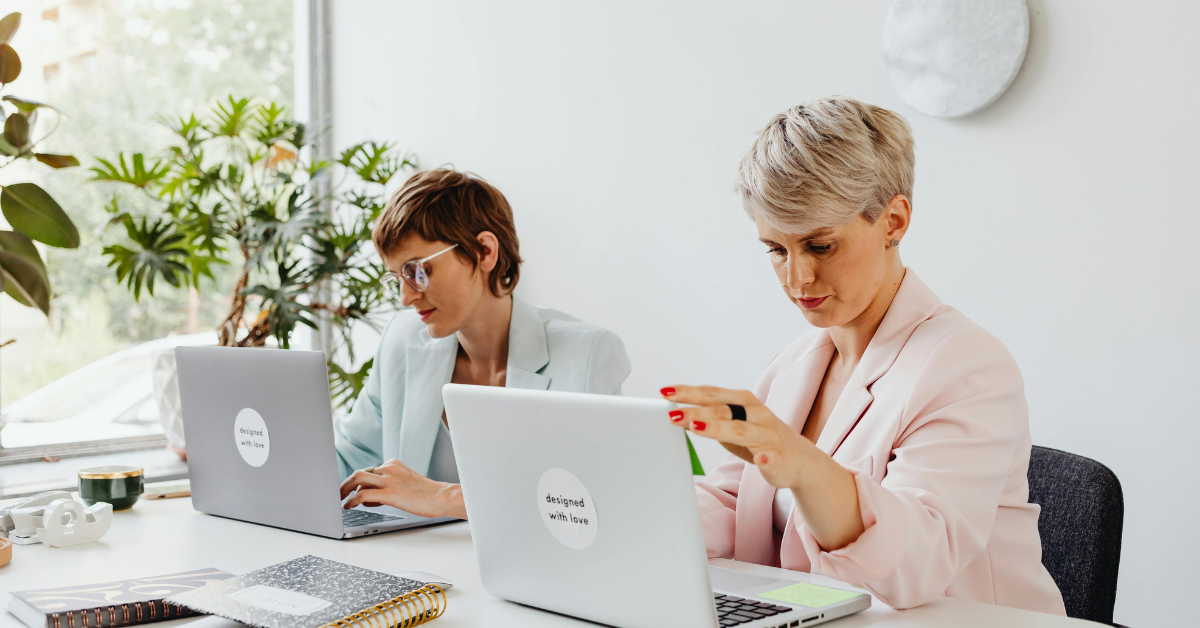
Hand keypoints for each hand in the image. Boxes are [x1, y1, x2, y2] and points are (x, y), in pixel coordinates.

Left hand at [339, 459, 466, 518]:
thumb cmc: (426, 494)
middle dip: (346, 484)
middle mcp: (389, 469)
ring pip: (357, 479)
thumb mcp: (406, 482)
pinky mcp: (389, 493)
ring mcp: (389, 480)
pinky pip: (363, 494)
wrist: (441, 497)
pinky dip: (352, 500)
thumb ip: (389, 484)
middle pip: (359, 473)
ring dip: (344, 489)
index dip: (358, 482)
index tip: (350, 489)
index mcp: (393, 465)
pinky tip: (348, 507)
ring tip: (340, 500)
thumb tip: (372, 496)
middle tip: (339, 494)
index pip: (368, 471)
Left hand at [660, 385, 815, 490]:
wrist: (800, 461)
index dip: (689, 393)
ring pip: (742, 430)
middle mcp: (757, 415)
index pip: (713, 394)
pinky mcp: (779, 457)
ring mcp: (769, 435)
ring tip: (696, 426)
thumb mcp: (732, 428)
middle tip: (672, 413)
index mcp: (744, 403)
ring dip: (718, 428)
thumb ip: (710, 420)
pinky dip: (765, 458)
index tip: (665, 392)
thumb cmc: (761, 440)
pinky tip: (760, 460)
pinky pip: (771, 457)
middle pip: (723, 409)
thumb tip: (679, 415)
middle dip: (697, 410)